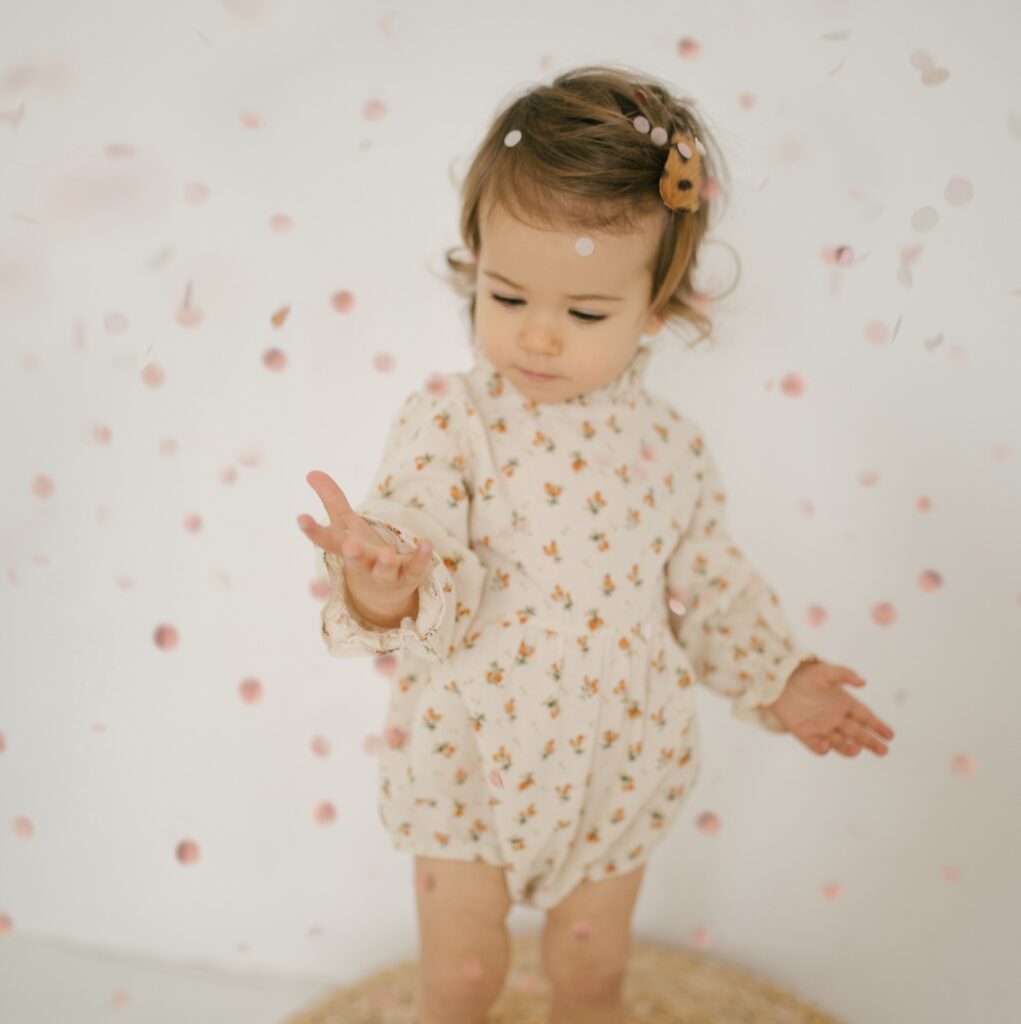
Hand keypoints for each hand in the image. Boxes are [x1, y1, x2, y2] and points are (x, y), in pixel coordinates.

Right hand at [297, 470, 433, 623]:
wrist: (381, 596)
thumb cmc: (360, 553)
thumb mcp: (345, 526)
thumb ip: (332, 500)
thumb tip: (311, 472)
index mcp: (345, 550)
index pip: (326, 541)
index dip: (313, 530)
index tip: (301, 518)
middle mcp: (363, 564)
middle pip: (356, 561)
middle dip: (353, 555)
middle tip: (350, 547)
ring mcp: (386, 574)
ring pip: (384, 571)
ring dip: (385, 563)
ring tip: (387, 555)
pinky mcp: (409, 575)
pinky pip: (416, 568)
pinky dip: (421, 557)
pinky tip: (427, 544)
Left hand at [766, 659, 894, 757]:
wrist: (777, 680)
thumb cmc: (804, 674)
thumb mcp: (826, 672)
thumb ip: (845, 674)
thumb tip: (864, 682)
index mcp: (843, 702)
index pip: (865, 717)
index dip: (878, 726)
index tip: (891, 736)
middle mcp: (835, 717)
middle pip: (857, 733)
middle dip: (871, 742)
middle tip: (884, 751)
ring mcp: (821, 727)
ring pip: (840, 742)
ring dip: (849, 748)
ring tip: (857, 749)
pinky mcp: (804, 733)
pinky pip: (816, 746)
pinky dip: (822, 748)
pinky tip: (826, 745)